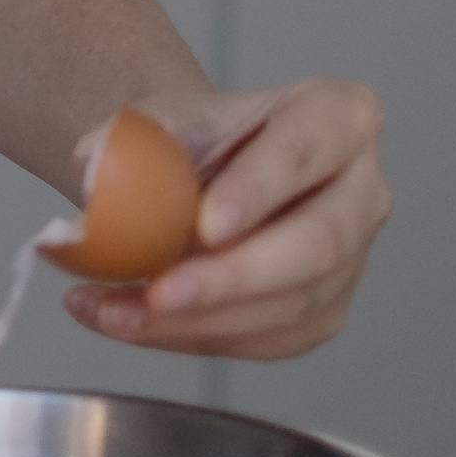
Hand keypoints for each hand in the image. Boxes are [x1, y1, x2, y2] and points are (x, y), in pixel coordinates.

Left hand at [62, 79, 389, 361]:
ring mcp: (352, 260)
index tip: (205, 224)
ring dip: (195, 320)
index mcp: (339, 116)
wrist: (194, 174)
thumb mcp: (160, 118)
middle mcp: (362, 191)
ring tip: (112, 309)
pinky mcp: (322, 313)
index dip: (259, 190)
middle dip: (231, 277)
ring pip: (291, 306)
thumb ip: (130, 143)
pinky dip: (187, 337)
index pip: (305, 150)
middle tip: (159, 292)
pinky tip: (125, 320)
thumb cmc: (191, 139)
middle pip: (317, 243)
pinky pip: (264, 340)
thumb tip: (92, 171)